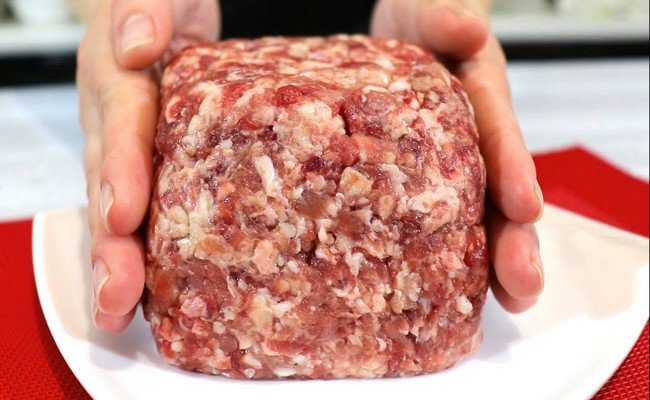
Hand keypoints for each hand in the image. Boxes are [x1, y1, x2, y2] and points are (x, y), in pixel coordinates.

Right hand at [76, 0, 219, 331]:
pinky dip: (140, 255)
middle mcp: (112, 124)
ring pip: (114, 209)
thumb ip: (146, 7)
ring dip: (116, 262)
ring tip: (117, 311)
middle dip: (110, 242)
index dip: (122, 171)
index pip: (121, 125)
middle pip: (107, 185)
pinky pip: (139, 212)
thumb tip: (138, 44)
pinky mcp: (146, 170)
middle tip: (117, 292)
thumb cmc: (162, 7)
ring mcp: (124, 152)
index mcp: (115, 80)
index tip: (125, 214)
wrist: (160, 15)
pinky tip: (144, 294)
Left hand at [372, 0, 544, 312]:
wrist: (395, 32)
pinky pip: (432, 217)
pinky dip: (442, 253)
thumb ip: (446, 18)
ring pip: (476, 213)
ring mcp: (450, 162)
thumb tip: (468, 31)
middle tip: (523, 285)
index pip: (498, 136)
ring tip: (509, 300)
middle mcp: (472, 138)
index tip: (523, 208)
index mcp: (477, 98)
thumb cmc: (419, 22)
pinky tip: (447, 287)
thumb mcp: (431, 12)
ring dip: (494, 257)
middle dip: (513, 238)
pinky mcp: (419, 178)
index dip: (512, 171)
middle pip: (499, 190)